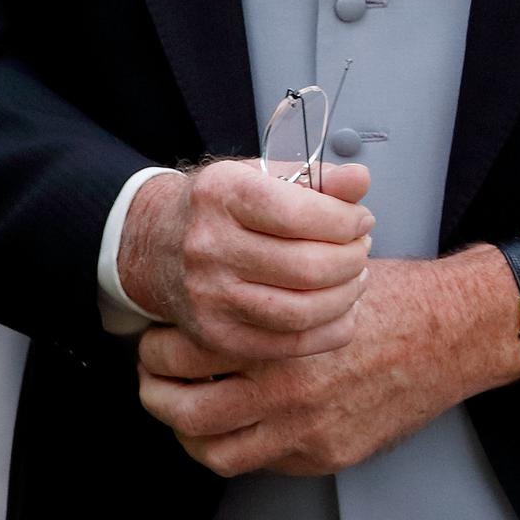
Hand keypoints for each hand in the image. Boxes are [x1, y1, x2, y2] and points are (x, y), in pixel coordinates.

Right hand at [117, 158, 374, 360]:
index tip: (362, 219)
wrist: (156, 244)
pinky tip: (343, 310)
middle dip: (352, 258)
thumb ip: (317, 177)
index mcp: (222, 195)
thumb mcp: (261, 174)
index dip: (346, 220)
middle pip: (306, 267)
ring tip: (356, 277)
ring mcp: (208, 297)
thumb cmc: (222, 206)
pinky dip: (328, 331)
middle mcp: (208, 246)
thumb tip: (361, 180)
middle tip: (363, 248)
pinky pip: (287, 345)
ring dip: (346, 295)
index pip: (301, 214)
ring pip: (301, 311)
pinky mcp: (214, 336)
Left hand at [136, 250, 519, 476]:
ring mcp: (305, 427)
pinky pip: (261, 464)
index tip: (155, 340)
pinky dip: (242, 446)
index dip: (158, 347)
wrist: (456, 332)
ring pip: (214, 451)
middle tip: (156, 381)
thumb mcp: (328, 270)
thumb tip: (225, 284)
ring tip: (188, 413)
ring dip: (190, 434)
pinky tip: (244, 424)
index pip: (186, 349)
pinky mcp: (325, 453)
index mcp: (281, 333)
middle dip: (157, 395)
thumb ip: (274, 286)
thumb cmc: (399, 297)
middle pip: (185, 410)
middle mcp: (287, 385)